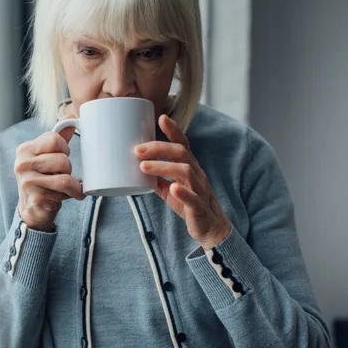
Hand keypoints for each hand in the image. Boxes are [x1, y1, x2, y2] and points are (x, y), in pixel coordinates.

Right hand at [14, 116, 84, 231]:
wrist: (33, 211)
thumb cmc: (42, 181)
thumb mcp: (46, 158)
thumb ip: (57, 140)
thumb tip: (70, 119)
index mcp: (25, 150)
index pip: (54, 139)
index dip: (64, 148)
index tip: (61, 157)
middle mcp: (22, 163)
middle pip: (62, 157)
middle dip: (68, 168)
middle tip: (62, 175)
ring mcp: (28, 181)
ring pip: (64, 172)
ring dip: (72, 180)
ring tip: (67, 185)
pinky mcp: (37, 195)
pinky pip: (65, 187)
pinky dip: (76, 191)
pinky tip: (75, 194)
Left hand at [136, 114, 230, 250]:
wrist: (211, 230)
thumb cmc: (190, 205)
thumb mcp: (170, 189)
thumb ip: (157, 178)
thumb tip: (137, 168)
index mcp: (190, 167)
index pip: (183, 144)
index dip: (173, 130)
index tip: (160, 117)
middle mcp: (197, 174)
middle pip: (181, 153)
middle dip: (159, 148)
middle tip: (137, 149)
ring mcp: (200, 190)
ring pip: (185, 172)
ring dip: (163, 166)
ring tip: (143, 166)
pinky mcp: (200, 207)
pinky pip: (193, 198)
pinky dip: (182, 192)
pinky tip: (171, 188)